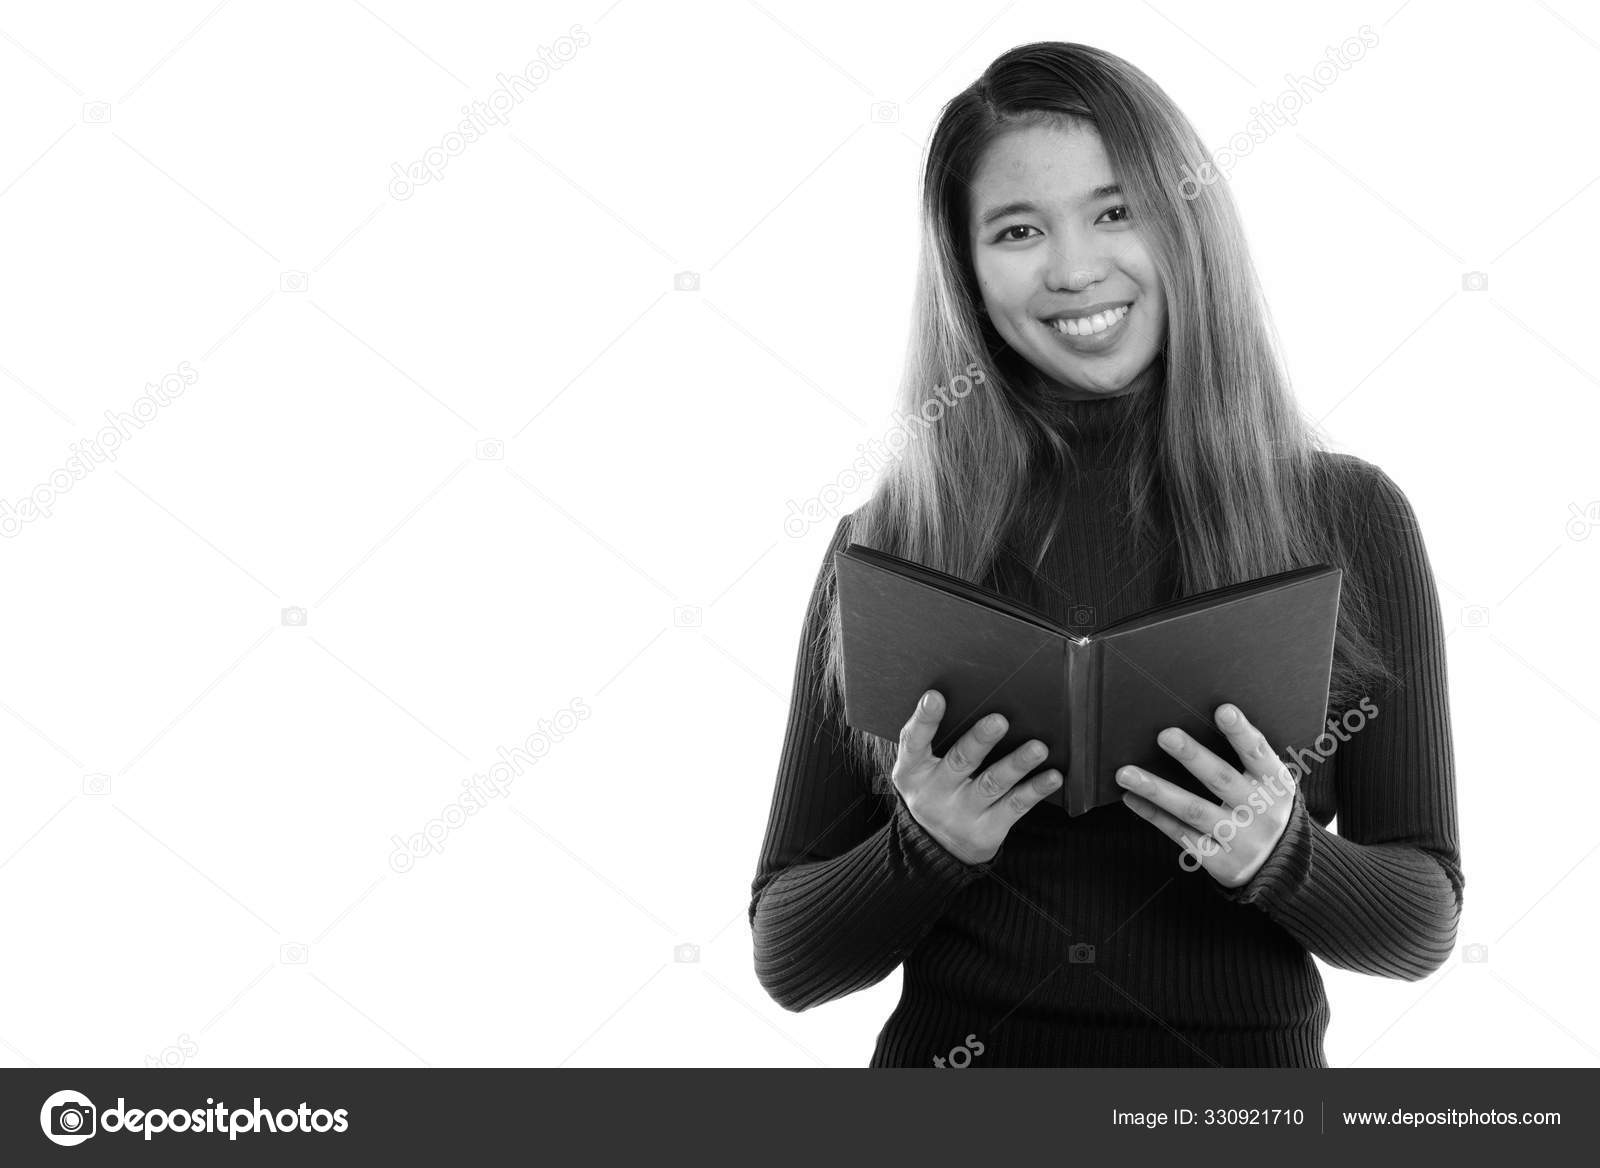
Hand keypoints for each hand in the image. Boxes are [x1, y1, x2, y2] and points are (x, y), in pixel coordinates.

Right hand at [891, 690, 1061, 865]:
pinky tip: (1052, 776)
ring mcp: (962, 813)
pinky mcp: (988, 830)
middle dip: (980, 740)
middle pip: (960, 762)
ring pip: (993, 783)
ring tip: (1038, 748)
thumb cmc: (935, 789)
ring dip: (1017, 764)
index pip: (914, 741)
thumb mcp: (920, 769)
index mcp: (913, 771)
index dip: (924, 719)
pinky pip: (1015, 806)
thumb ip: (935, 739)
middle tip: (999, 720)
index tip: (935, 696)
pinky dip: (1036, 790)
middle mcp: (935, 793)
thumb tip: (969, 693)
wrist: (936, 847)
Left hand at [1114, 703, 1297, 887]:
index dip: (1241, 733)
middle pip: (1221, 780)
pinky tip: (1131, 798)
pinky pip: (1181, 835)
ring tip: (1125, 773)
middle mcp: (1261, 813)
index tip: (1223, 710)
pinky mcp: (1221, 863)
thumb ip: (1246, 759)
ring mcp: (1240, 840)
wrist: (1284, 869)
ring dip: (1157, 790)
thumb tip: (1203, 719)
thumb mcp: (1270, 786)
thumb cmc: (1265, 810)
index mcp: (1276, 786)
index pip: (1259, 754)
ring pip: (1193, 810)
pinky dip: (1154, 815)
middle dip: (1192, 756)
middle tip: (1165, 735)